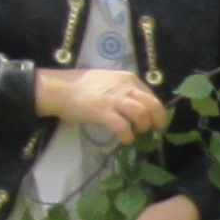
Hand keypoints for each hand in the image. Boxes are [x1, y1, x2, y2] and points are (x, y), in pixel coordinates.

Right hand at [39, 67, 167, 138]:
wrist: (62, 89)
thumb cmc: (85, 87)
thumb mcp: (111, 83)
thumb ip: (126, 93)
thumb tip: (140, 109)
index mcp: (129, 79)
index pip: (152, 96)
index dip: (157, 112)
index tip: (155, 123)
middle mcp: (125, 87)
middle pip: (152, 104)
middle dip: (156, 120)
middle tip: (151, 130)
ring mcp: (114, 99)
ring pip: (142, 114)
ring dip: (142, 127)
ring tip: (135, 133)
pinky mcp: (103, 112)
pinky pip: (123, 126)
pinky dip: (127, 136)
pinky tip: (125, 139)